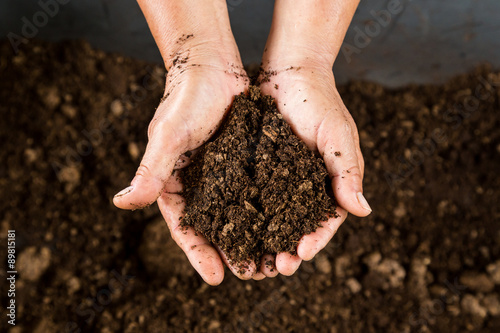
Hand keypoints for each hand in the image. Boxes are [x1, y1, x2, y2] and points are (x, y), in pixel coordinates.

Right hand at [113, 54, 252, 284]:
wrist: (211, 64)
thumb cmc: (185, 98)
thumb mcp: (169, 136)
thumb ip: (150, 171)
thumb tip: (121, 204)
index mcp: (174, 183)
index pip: (185, 227)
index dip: (199, 253)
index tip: (216, 279)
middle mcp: (198, 183)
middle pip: (214, 227)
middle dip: (230, 252)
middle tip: (250, 275)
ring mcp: (222, 174)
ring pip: (237, 213)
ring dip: (251, 237)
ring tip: (269, 260)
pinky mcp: (243, 161)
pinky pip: (255, 190)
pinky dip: (266, 209)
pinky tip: (282, 224)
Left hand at [257, 61, 371, 276]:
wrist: (288, 73)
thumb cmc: (319, 101)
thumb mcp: (337, 135)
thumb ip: (347, 171)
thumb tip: (363, 211)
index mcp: (328, 182)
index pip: (326, 220)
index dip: (315, 239)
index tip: (301, 254)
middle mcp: (303, 186)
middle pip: (297, 226)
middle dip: (288, 249)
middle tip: (275, 268)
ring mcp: (278, 179)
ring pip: (272, 218)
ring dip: (264, 241)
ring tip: (254, 261)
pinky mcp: (256, 169)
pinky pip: (250, 197)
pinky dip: (245, 216)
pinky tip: (233, 232)